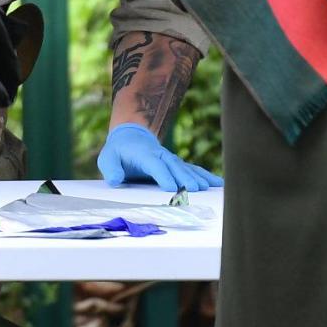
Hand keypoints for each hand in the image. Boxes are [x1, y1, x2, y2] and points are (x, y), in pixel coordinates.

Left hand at [98, 123, 222, 192]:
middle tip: (196, 190)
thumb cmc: (118, 152)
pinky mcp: (176, 165)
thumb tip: (116, 180)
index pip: (155, 165)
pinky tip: (218, 184)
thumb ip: (111, 168)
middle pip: (175, 167)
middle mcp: (161, 155)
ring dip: (198, 178)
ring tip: (209, 188)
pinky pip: (192, 170)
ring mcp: (171, 160)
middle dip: (185, 178)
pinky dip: (205, 176)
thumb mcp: (107, 158)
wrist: (131, 137)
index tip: (171, 187)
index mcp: (144, 154)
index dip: (163, 175)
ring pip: (186, 168)